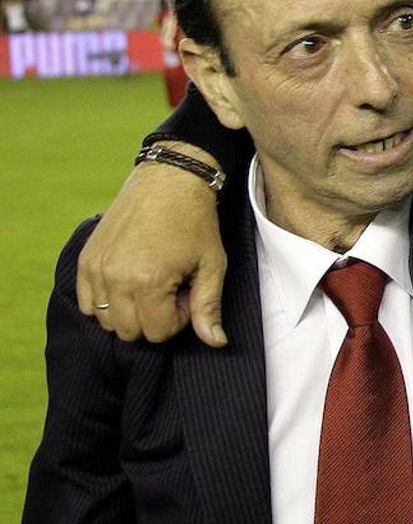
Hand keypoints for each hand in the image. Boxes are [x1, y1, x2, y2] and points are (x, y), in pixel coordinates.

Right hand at [77, 147, 227, 347]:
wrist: (169, 181)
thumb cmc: (196, 223)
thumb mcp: (212, 265)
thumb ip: (208, 308)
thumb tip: (216, 343)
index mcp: (148, 282)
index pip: (157, 333)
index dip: (177, 318)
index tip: (186, 291)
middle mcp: (115, 278)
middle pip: (129, 331)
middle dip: (154, 318)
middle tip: (170, 287)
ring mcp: (96, 268)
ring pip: (106, 321)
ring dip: (130, 310)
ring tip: (151, 281)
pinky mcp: (85, 259)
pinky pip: (86, 303)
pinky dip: (106, 301)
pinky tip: (129, 280)